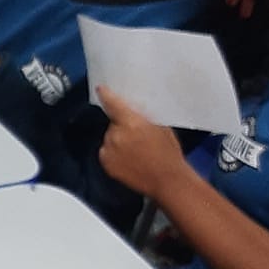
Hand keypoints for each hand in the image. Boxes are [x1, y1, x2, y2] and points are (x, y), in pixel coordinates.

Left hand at [97, 86, 185, 200]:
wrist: (166, 180)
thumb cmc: (168, 153)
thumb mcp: (160, 126)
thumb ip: (142, 116)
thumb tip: (132, 110)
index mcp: (131, 122)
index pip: (113, 103)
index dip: (106, 95)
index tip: (101, 89)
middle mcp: (116, 135)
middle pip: (113, 123)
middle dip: (121, 126)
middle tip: (138, 136)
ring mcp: (109, 151)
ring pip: (109, 138)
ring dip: (117, 141)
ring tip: (136, 151)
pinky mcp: (106, 164)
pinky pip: (106, 152)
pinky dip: (114, 154)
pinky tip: (129, 160)